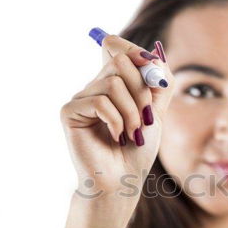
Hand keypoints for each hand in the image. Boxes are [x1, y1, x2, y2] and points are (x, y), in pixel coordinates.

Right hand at [60, 34, 172, 200]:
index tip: (155, 74)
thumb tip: (152, 55)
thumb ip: (158, 82)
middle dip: (142, 91)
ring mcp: (81, 98)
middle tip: (145, 118)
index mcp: (112, 82)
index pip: (117, 47)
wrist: (123, 180)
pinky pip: (101, 102)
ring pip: (112, 83)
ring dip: (132, 111)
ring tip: (131, 133)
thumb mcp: (156, 111)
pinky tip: (115, 137)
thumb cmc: (137, 150)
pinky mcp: (69, 111)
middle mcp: (94, 86)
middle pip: (120, 61)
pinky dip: (116, 120)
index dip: (138, 54)